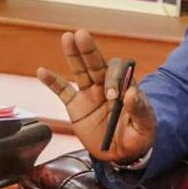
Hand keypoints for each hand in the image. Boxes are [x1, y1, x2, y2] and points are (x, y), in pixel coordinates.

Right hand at [36, 29, 156, 164]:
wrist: (122, 154)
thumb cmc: (138, 137)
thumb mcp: (145, 126)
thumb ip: (140, 110)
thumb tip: (131, 93)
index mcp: (125, 88)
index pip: (117, 72)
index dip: (113, 79)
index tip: (111, 96)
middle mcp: (106, 86)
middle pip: (96, 63)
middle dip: (89, 51)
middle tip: (81, 34)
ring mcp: (90, 94)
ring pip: (80, 71)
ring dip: (73, 55)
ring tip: (67, 37)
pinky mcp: (75, 105)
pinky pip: (62, 91)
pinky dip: (52, 82)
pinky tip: (42, 72)